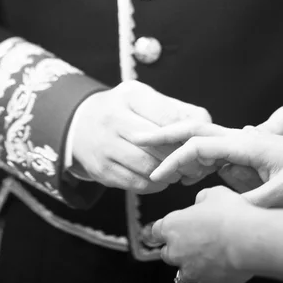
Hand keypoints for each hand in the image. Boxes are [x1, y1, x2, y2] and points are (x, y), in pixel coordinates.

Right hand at [70, 81, 211, 192]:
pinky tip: (162, 178)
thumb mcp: (144, 98)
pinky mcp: (101, 171)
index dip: (189, 133)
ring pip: (148, 168)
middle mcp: (113, 120)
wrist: (78, 124)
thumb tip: (205, 122)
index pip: (168, 117)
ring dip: (170, 174)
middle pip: (160, 146)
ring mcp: (105, 147)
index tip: (201, 142)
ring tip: (181, 172)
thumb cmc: (123, 109)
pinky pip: (136, 184)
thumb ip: (174, 108)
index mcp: (130, 97)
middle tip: (198, 164)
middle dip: (183, 158)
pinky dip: (154, 185)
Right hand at [140, 121, 282, 206]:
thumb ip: (255, 201)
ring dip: (177, 149)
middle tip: (139, 142)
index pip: (199, 145)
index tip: (156, 175)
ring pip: (201, 139)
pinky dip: (195, 159)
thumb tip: (224, 210)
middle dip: (165, 136)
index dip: (174, 159)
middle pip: (193, 130)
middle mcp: (239, 138)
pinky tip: (188, 175)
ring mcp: (241, 143)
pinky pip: (213, 151)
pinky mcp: (246, 151)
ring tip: (158, 168)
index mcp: (244, 144)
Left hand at [151, 186, 254, 282]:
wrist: (247, 238)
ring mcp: (190, 272)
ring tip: (208, 260)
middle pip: (168, 254)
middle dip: (179, 249)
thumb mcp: (213, 193)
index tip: (171, 229)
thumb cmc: (229, 213)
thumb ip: (201, 200)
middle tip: (197, 241)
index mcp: (172, 226)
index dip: (166, 229)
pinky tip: (217, 278)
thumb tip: (200, 204)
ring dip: (191, 268)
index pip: (156, 231)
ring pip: (183, 275)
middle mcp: (176, 251)